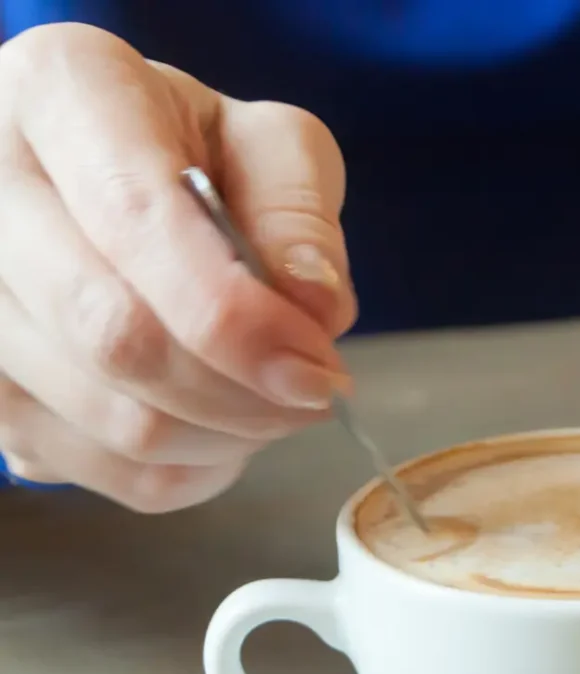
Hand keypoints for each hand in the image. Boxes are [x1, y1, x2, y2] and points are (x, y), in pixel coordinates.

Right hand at [0, 23, 357, 510]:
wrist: (118, 180)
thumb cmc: (197, 157)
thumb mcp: (271, 146)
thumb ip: (300, 217)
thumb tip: (315, 308)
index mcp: (62, 94)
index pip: (139, 228)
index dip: (242, 323)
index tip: (318, 370)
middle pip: (116, 339)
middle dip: (243, 392)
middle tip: (312, 392)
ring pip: (112, 420)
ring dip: (225, 436)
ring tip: (272, 400)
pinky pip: (103, 472)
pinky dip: (188, 469)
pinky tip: (220, 426)